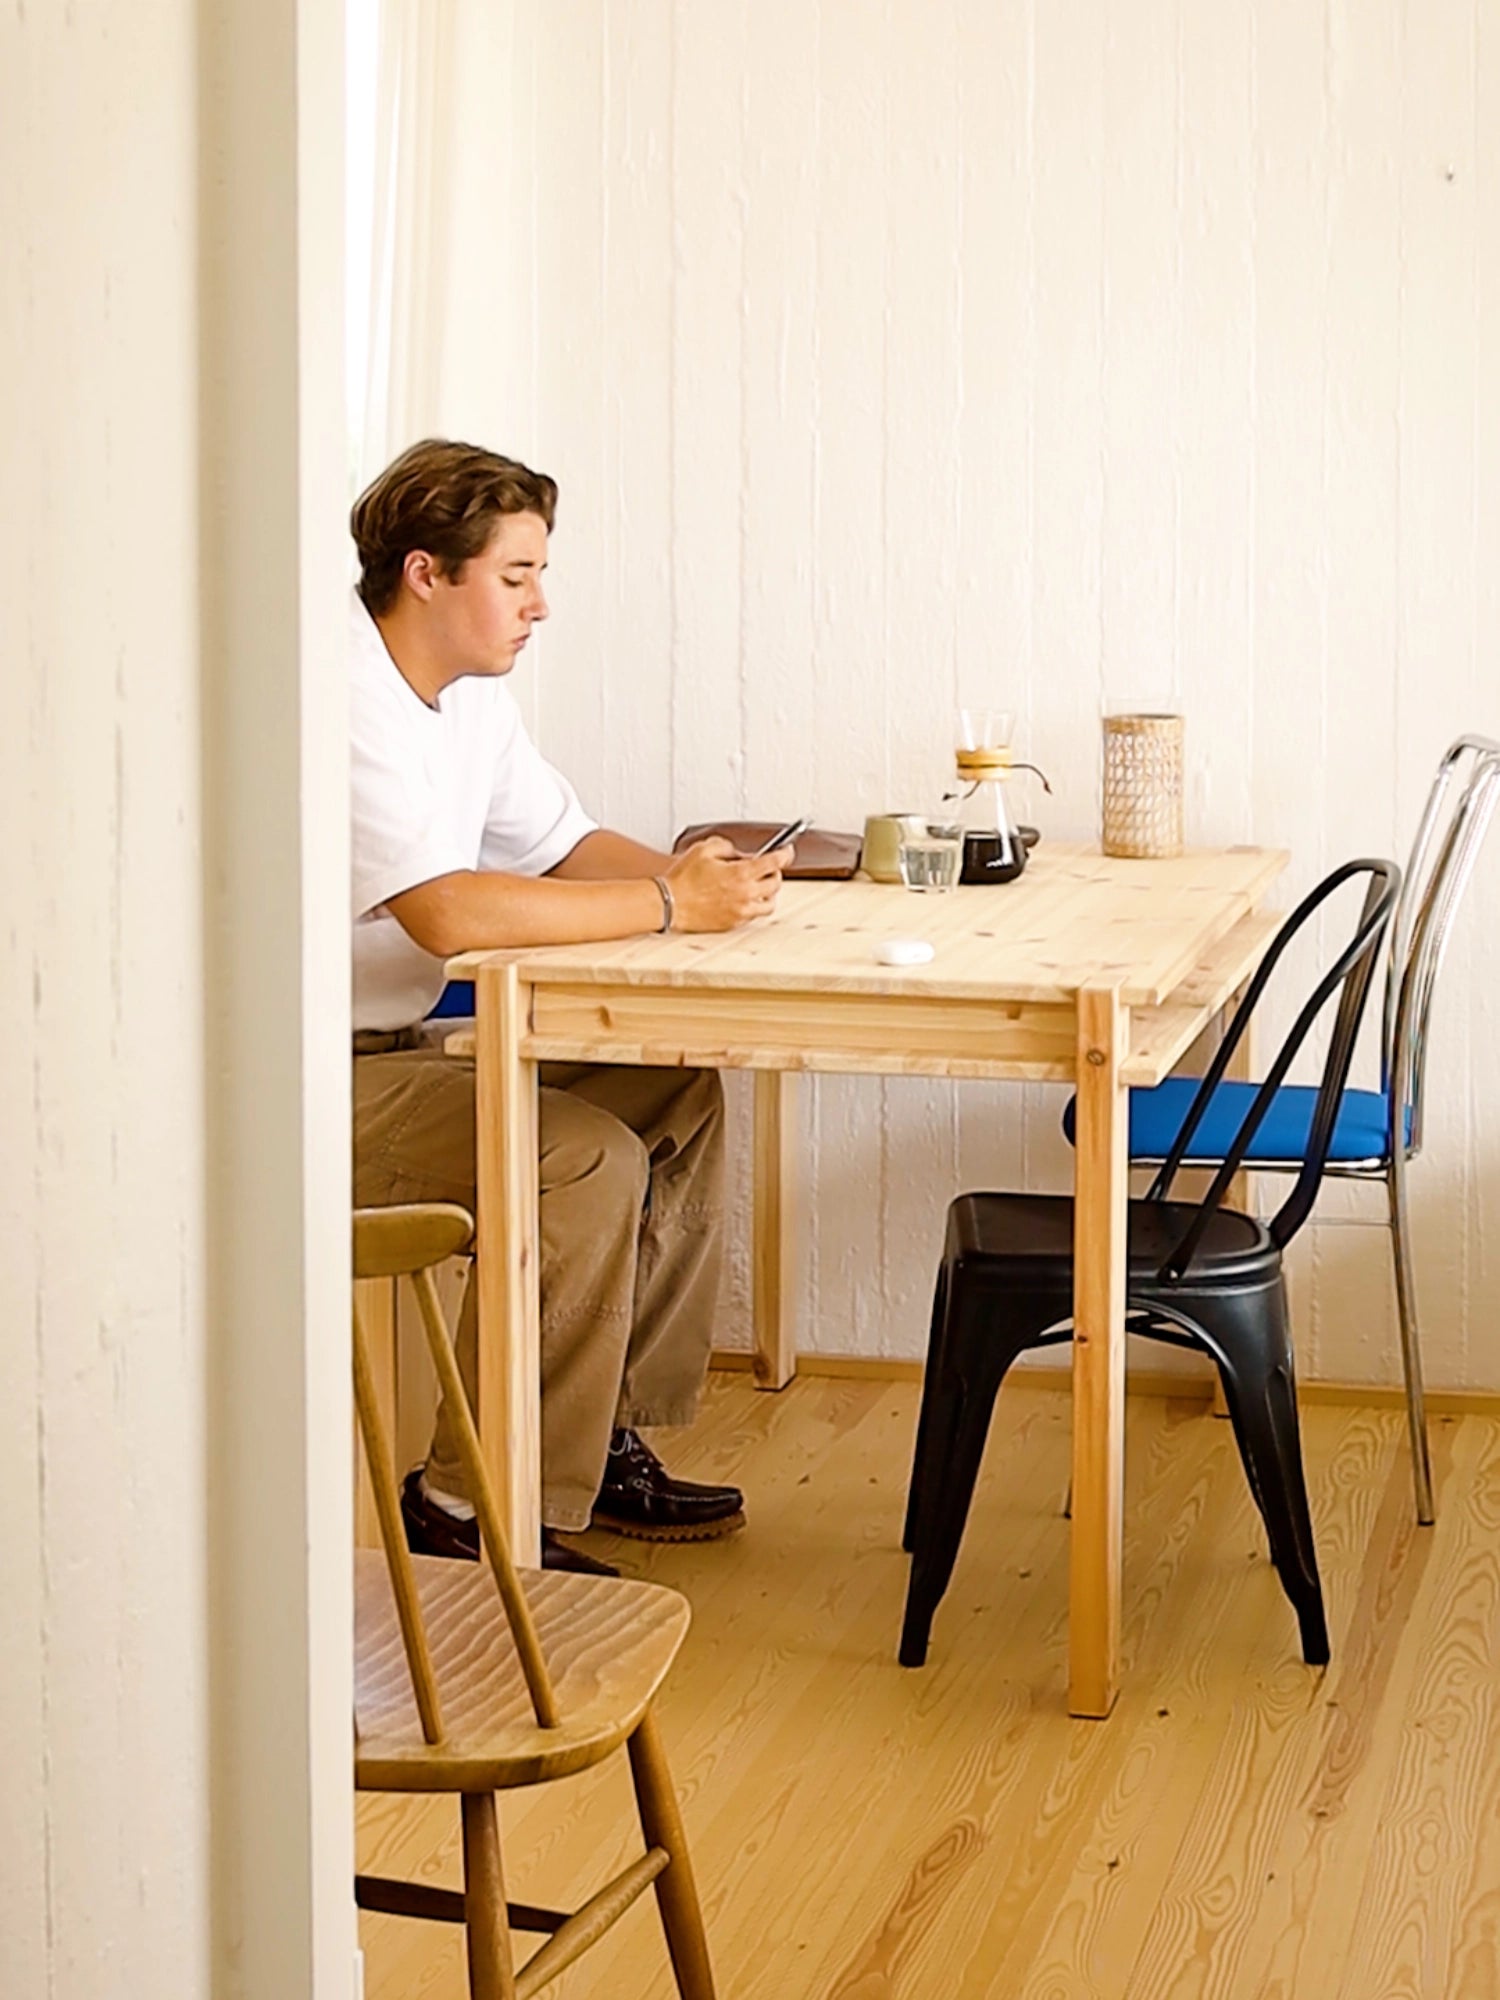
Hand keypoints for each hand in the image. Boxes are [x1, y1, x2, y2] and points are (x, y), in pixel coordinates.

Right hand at [662, 836, 789, 930]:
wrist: (669, 904)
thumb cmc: (683, 878)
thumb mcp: (704, 849)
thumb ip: (727, 846)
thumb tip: (739, 853)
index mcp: (741, 873)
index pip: (775, 862)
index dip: (785, 854)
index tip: (787, 851)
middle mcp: (745, 894)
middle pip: (776, 883)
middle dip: (774, 872)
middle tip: (767, 867)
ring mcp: (741, 911)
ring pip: (769, 903)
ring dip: (767, 892)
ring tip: (757, 886)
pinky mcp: (733, 923)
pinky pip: (753, 915)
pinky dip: (753, 905)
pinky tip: (743, 898)